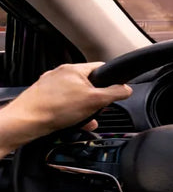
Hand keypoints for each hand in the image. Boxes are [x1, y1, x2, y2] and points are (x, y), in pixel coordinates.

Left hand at [0, 63, 132, 147]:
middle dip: (96, 99)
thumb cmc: (56, 108)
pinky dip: (71, 113)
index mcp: (74, 69)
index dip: (112, 80)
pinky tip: (73, 123)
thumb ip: (115, 93)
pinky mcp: (43, 97)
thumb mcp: (96, 100)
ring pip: (76, 96)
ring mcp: (50, 86)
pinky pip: (64, 104)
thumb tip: (127, 89)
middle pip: (89, 85)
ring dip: (84, 109)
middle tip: (97, 110)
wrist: (27, 121)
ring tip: (84, 119)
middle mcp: (60, 74)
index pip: (101, 68)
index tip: (115, 92)